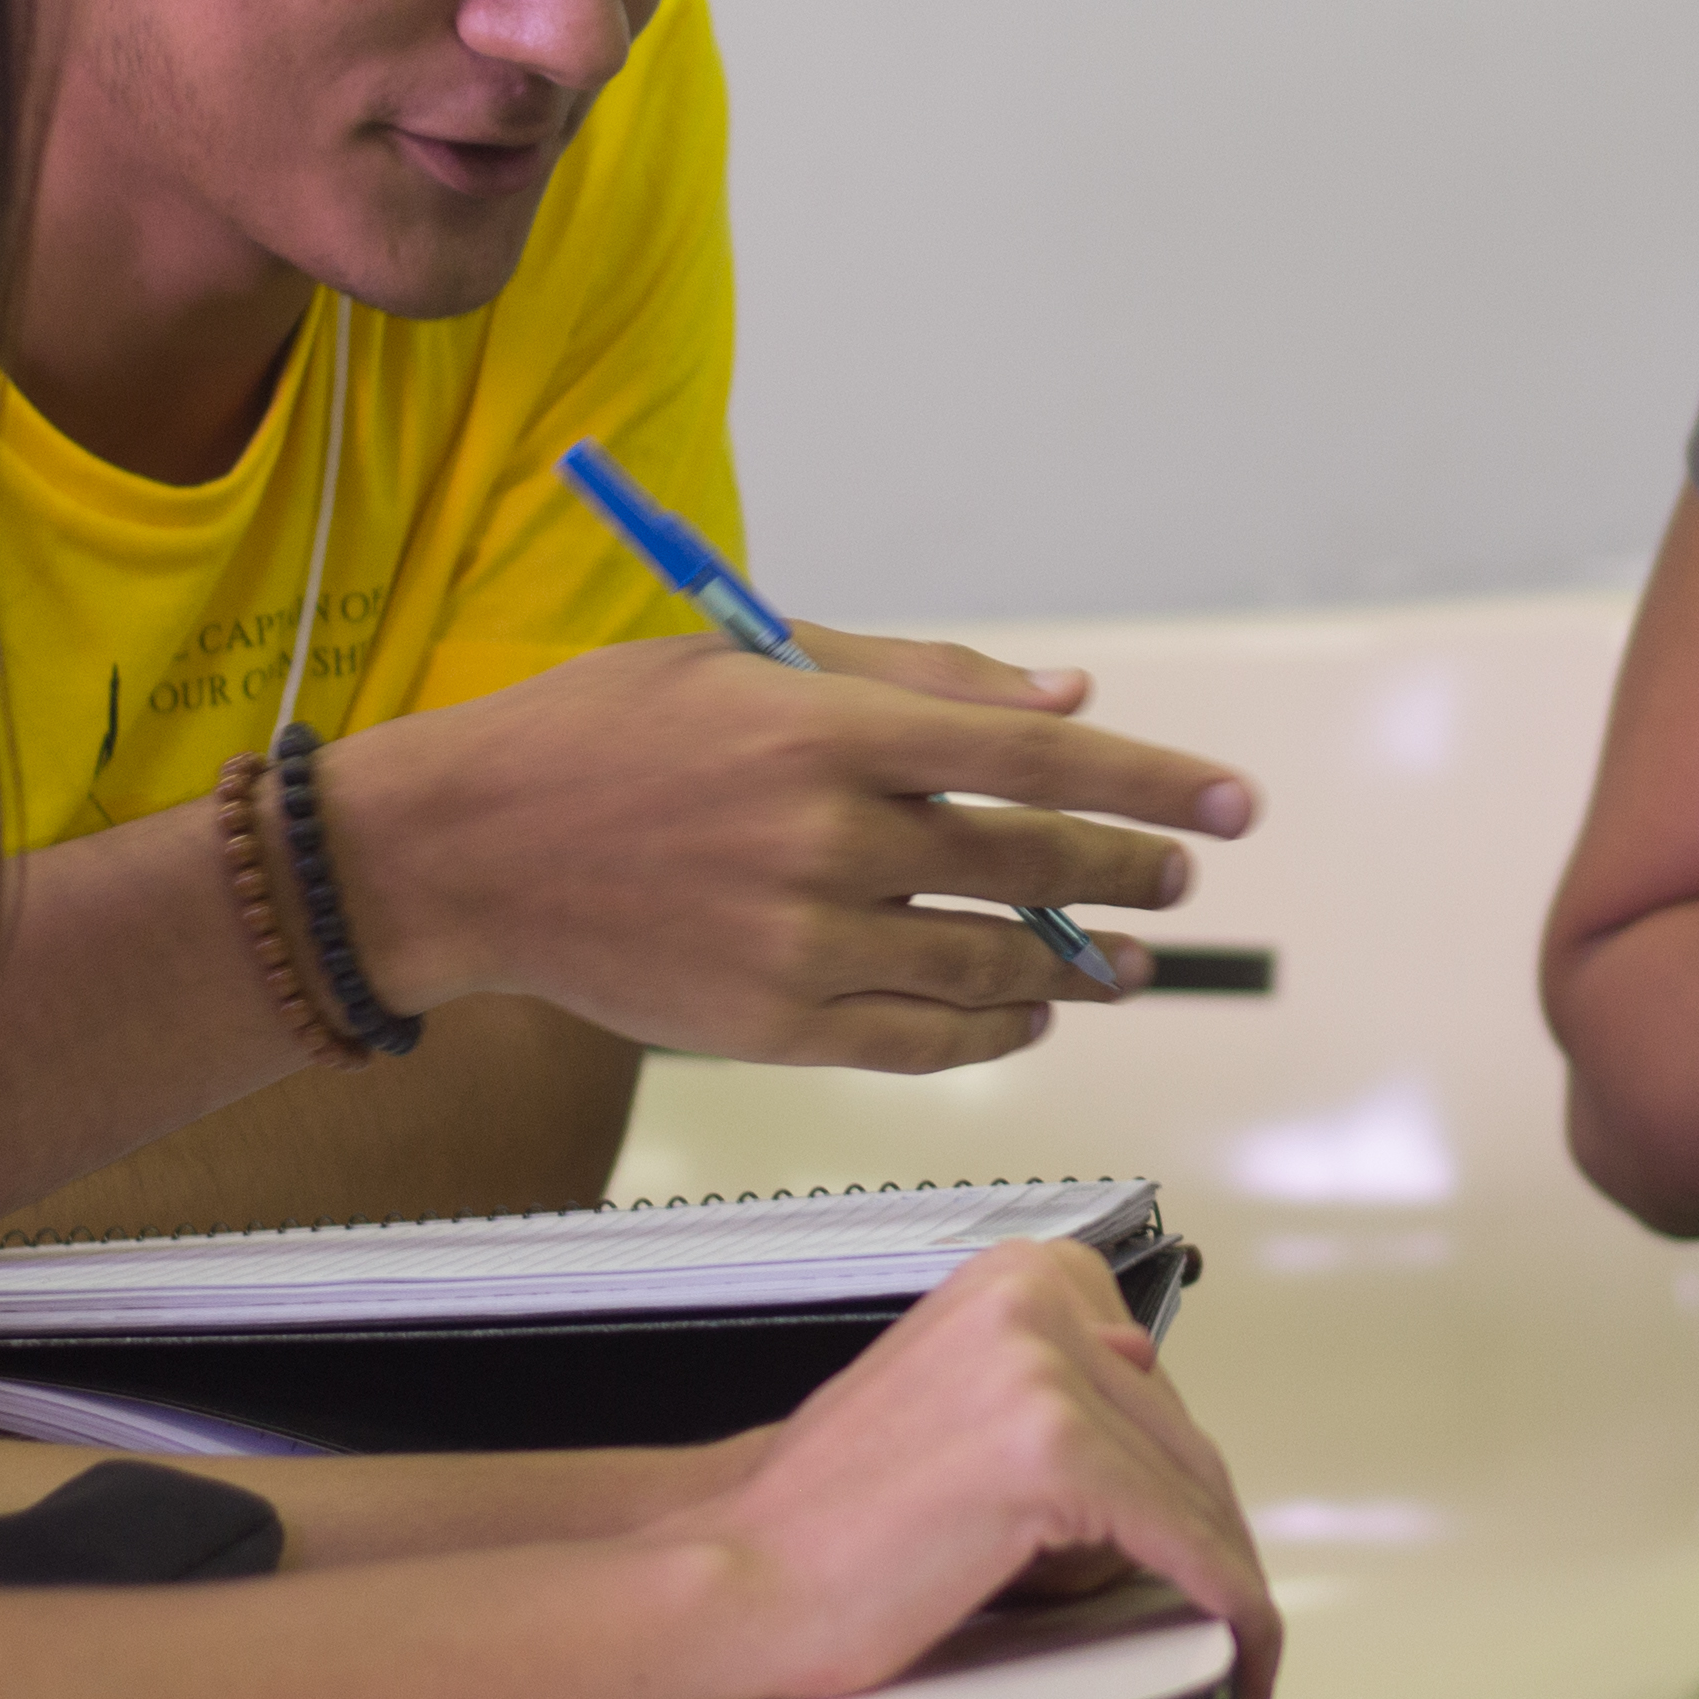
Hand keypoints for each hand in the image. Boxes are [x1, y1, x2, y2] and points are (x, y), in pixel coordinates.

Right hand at [320, 633, 1254, 1071]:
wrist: (462, 853)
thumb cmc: (607, 731)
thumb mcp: (751, 656)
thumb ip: (919, 677)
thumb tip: (1070, 699)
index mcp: (824, 729)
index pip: (1034, 754)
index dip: (1151, 779)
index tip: (1236, 803)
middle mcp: (823, 839)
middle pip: (1027, 862)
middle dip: (1128, 872)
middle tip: (1180, 878)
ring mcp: (797, 944)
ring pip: (987, 964)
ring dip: (1075, 964)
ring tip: (1128, 961)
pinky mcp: (768, 1024)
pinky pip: (920, 1042)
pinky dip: (991, 1033)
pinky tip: (1029, 1015)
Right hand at [673, 1240, 1281, 1698]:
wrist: (734, 1574)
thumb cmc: (824, 1518)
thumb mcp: (954, 1407)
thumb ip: (1050, 1396)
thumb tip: (1153, 1428)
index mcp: (1014, 1280)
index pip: (1152, 1383)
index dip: (1175, 1477)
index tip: (1194, 1535)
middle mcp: (1033, 1304)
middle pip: (1180, 1435)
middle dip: (1203, 1537)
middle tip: (1220, 1610)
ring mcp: (1044, 1372)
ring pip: (1193, 1492)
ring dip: (1215, 1581)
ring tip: (1225, 1645)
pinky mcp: (1052, 1453)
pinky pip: (1184, 1543)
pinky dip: (1230, 1606)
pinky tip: (1242, 1649)